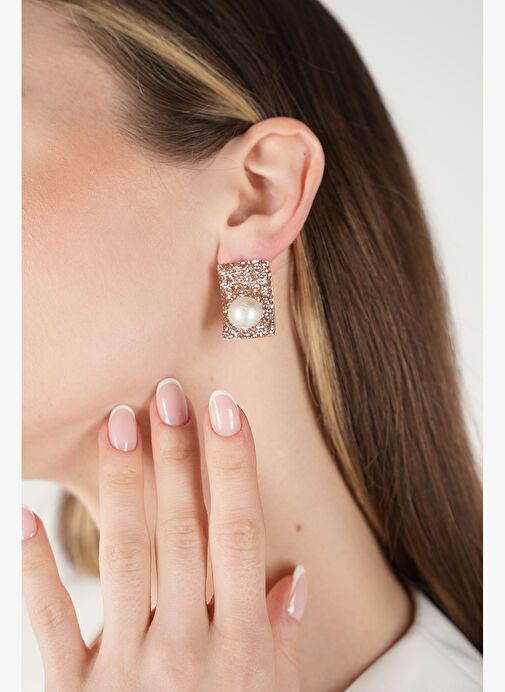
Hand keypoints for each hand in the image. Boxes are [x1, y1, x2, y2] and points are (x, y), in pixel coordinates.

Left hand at [22, 381, 307, 690]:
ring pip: (127, 555)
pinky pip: (54, 622)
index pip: (240, 534)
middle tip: (167, 395)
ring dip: (123, 484)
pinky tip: (28, 514)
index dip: (234, 468)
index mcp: (242, 649)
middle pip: (184, 530)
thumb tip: (293, 579)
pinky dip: (38, 568)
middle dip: (177, 457)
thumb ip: (284, 646)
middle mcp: (189, 648)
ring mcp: (129, 669)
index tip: (227, 411)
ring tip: (118, 422)